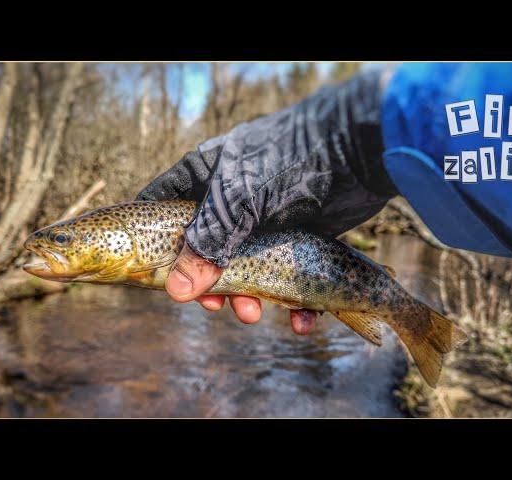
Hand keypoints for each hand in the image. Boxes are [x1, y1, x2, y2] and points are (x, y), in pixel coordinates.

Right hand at [137, 64, 397, 333]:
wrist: (362, 150)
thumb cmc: (290, 162)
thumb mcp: (240, 202)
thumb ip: (208, 244)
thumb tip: (177, 290)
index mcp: (207, 175)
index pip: (164, 204)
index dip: (154, 240)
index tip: (149, 274)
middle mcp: (232, 199)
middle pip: (205, 247)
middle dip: (209, 281)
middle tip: (214, 306)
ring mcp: (267, 219)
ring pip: (246, 266)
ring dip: (249, 297)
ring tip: (255, 314)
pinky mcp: (301, 236)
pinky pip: (289, 275)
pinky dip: (293, 302)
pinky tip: (301, 321)